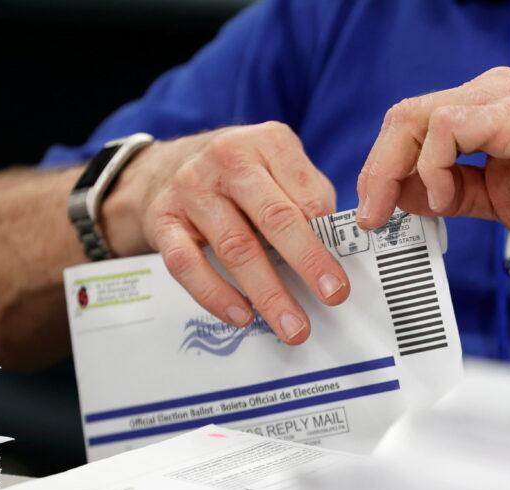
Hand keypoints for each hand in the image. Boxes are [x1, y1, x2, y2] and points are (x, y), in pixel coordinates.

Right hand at [102, 122, 348, 344]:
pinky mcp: (163, 219)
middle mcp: (228, 159)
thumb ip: (311, 200)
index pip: (307, 195)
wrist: (168, 167)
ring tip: (292, 326)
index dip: (329, 238)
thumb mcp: (282, 168)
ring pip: (235, 247)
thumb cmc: (243, 176)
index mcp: (269, 143)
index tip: (346, 274)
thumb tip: (340, 250)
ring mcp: (192, 189)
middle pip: (274, 218)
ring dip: (268, 293)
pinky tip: (242, 315)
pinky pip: (188, 264)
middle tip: (333, 297)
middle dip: (308, 262)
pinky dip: (215, 294)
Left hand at [355, 67, 509, 250]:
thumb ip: (450, 192)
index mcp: (487, 109)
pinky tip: (451, 198)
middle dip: (379, 170)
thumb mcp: (495, 200)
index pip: (415, 125)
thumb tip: (401, 197)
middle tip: (373, 215)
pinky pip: (446, 128)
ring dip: (397, 170)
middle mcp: (491, 92)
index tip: (377, 211)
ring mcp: (501, 97)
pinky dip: (434, 168)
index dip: (385, 168)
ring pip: (416, 117)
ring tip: (414, 209)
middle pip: (405, 116)